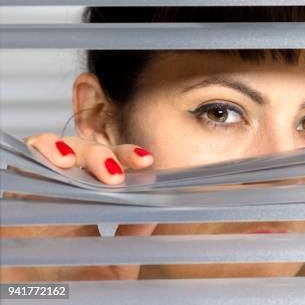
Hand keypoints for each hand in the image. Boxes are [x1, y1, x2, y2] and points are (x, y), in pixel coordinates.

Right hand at [1, 133, 158, 281]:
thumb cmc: (74, 293)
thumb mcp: (113, 267)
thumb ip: (132, 237)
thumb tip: (156, 208)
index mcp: (90, 204)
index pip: (111, 167)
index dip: (127, 157)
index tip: (146, 161)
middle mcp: (64, 192)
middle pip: (84, 154)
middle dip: (104, 155)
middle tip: (117, 175)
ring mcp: (38, 190)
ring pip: (55, 150)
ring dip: (74, 149)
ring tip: (86, 165)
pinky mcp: (14, 193)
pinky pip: (25, 159)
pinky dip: (42, 149)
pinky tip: (61, 161)